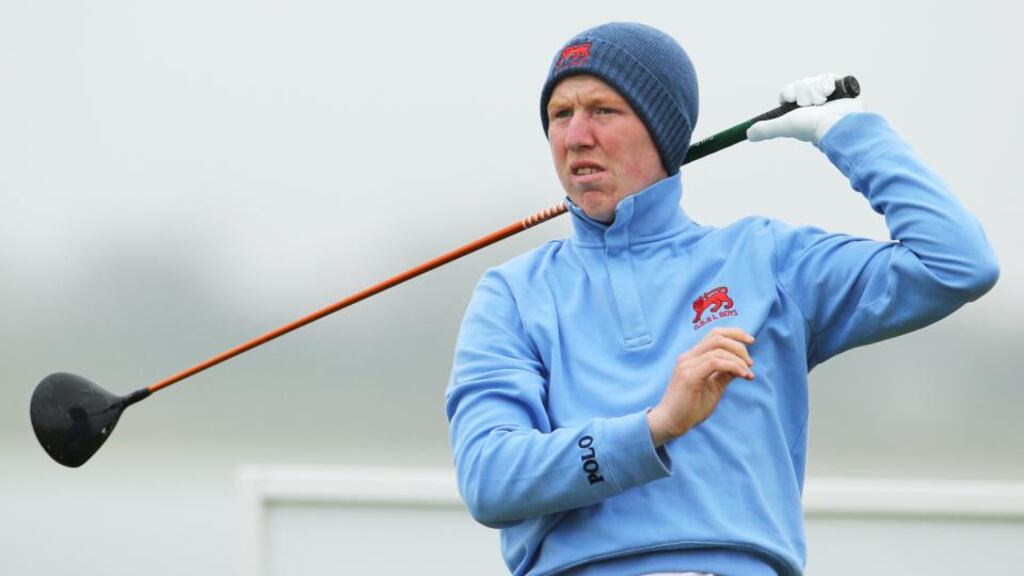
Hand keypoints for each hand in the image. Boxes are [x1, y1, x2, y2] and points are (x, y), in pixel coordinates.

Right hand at [647, 327, 755, 446]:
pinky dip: (733, 366)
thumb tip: (743, 363)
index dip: (734, 333)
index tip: (751, 341)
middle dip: (739, 346)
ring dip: (739, 359)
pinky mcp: (689, 376)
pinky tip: (742, 376)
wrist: (671, 423)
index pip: (714, 334)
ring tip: (748, 373)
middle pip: (717, 337)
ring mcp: (687, 365)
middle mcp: (687, 357)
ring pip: (718, 349)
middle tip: (751, 362)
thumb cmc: (691, 407)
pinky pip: (715, 363)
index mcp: (692, 357)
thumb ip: (725, 373)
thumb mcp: (714, 386)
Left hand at [746, 73, 862, 145]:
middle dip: (804, 93)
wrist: (839, 123)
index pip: (788, 91)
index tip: (791, 99)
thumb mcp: (784, 126)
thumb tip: (748, 133)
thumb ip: (766, 129)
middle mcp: (812, 103)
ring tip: (824, 102)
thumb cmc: (811, 127)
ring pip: (814, 80)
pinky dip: (829, 83)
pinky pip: (829, 76)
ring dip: (817, 90)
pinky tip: (831, 93)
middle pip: (801, 84)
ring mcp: (827, 96)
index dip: (789, 92)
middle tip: (811, 105)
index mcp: (798, 110)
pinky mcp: (841, 89)